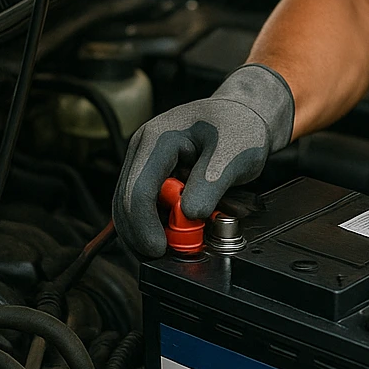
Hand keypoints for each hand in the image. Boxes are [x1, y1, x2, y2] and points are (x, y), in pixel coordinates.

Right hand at [113, 64, 293, 257]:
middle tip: (166, 254)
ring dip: (149, 229)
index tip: (160, 248)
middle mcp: (143, 150)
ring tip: (177, 243)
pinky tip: (176, 230)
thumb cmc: (238, 125)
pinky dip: (158, 222)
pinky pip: (145, 205)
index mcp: (158, 139)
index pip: (137, 191)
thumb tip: (189, 215)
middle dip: (142, 234)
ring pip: (131, 207)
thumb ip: (210, 184)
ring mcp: (144, 162)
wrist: (242, 114)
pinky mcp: (152, 174)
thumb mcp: (233, 153)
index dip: (145, 225)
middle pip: (125, 203)